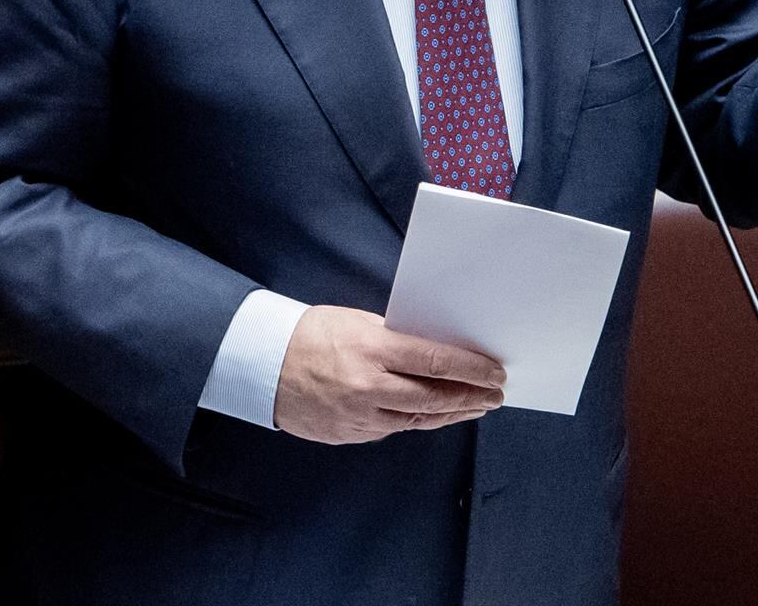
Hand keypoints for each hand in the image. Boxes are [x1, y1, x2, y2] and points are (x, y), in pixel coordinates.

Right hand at [273, 305, 505, 444]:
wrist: (261, 364)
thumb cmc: (312, 334)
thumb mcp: (360, 323)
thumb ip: (399, 338)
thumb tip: (439, 349)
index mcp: (374, 351)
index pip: (437, 363)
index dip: (472, 370)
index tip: (496, 372)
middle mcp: (368, 387)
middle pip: (434, 398)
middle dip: (471, 397)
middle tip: (495, 394)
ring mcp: (358, 416)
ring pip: (417, 419)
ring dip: (452, 414)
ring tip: (476, 407)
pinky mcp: (349, 434)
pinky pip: (392, 428)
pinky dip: (418, 421)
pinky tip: (437, 415)